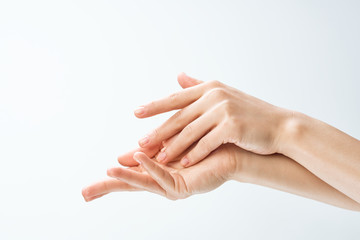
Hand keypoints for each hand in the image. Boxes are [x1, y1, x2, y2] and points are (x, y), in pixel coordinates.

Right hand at [82, 140, 240, 200]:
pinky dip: (149, 167)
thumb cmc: (206, 141)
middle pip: (130, 183)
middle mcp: (162, 178)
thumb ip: (157, 130)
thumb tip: (140, 115)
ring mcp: (172, 184)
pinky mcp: (183, 186)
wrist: (231, 148)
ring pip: (143, 183)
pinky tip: (138, 156)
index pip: (130, 170)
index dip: (112, 173)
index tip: (90, 182)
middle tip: (85, 193)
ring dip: (125, 177)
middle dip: (107, 188)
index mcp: (158, 166)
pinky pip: (163, 177)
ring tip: (107, 171)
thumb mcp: (174, 133)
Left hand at [135, 73, 290, 166]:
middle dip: (159, 131)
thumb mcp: (224, 94)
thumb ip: (199, 86)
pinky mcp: (232, 127)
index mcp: (210, 88)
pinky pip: (207, 144)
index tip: (136, 112)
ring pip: (190, 132)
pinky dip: (194, 155)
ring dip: (173, 147)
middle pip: (179, 117)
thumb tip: (179, 76)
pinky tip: (184, 165)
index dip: (155, 106)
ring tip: (159, 159)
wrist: (281, 126)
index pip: (177, 98)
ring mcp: (223, 111)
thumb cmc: (251, 113)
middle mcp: (215, 96)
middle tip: (140, 142)